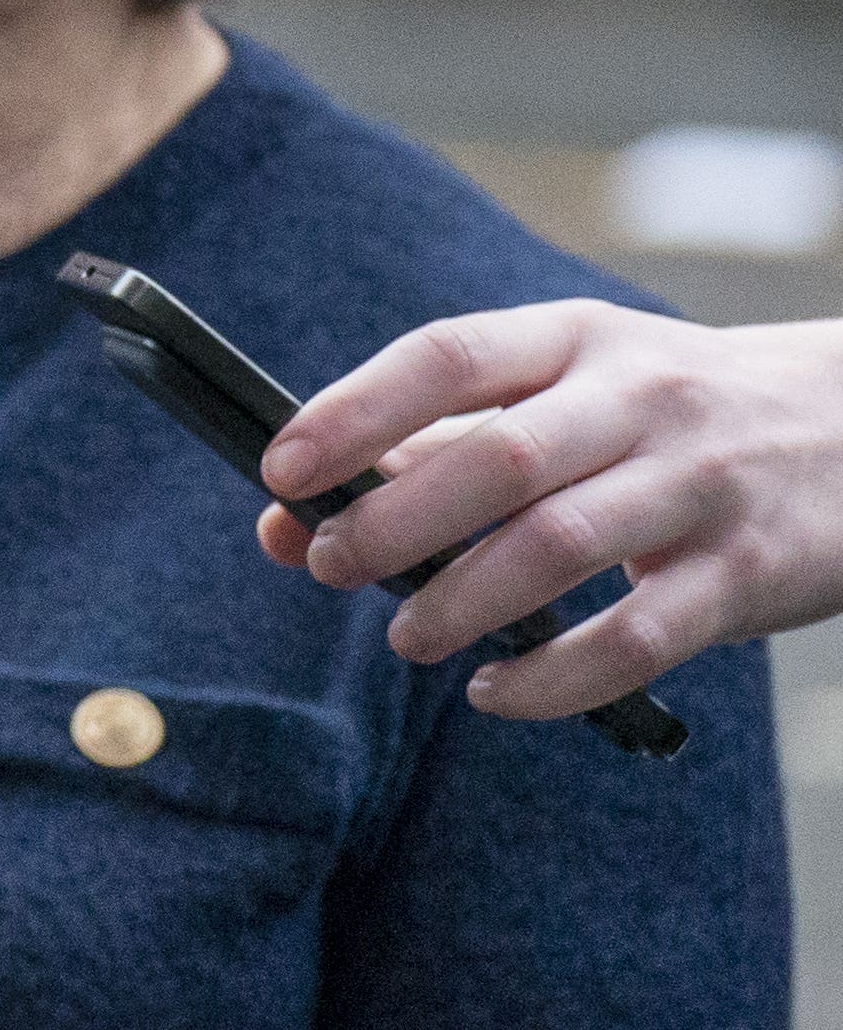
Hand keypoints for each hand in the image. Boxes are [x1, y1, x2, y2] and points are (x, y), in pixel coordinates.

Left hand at [256, 303, 842, 718]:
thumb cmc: (669, 414)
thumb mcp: (569, 392)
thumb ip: (434, 448)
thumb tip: (284, 518)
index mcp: (576, 338)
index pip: (448, 356)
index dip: (354, 413)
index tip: (282, 469)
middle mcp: (640, 399)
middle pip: (498, 459)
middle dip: (394, 522)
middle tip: (328, 566)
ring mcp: (701, 484)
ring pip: (559, 545)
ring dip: (462, 601)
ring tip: (405, 636)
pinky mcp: (747, 573)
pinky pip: (637, 637)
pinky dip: (553, 676)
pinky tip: (496, 691)